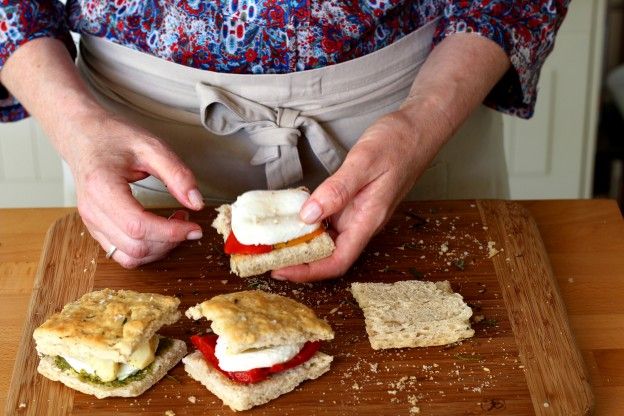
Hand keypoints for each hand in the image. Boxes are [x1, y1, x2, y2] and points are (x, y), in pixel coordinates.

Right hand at [66, 110, 204, 267]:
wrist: (82, 135)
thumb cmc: (113, 137)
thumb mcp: (151, 147)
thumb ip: (177, 174)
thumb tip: (196, 203)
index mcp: (102, 187)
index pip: (139, 226)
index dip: (172, 232)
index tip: (195, 227)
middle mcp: (92, 210)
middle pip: (136, 246)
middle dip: (169, 241)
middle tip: (187, 221)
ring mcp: (91, 222)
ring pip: (130, 256)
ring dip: (159, 249)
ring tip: (174, 225)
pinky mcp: (95, 228)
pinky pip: (122, 254)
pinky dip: (146, 249)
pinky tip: (158, 230)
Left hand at [271, 109, 439, 281]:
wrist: (419, 129)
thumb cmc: (398, 143)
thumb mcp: (364, 162)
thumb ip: (337, 190)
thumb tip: (307, 216)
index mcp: (368, 220)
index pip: (337, 261)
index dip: (307, 271)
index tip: (279, 270)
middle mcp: (362, 222)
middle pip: (328, 254)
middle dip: (297, 260)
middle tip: (264, 255)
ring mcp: (358, 213)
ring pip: (327, 238)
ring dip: (301, 242)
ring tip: (272, 239)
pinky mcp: (354, 202)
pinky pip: (329, 219)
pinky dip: (309, 222)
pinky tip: (293, 215)